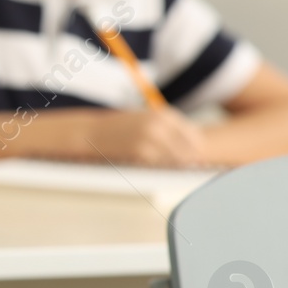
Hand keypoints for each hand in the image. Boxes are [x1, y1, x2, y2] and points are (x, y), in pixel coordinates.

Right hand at [82, 108, 205, 166]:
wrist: (91, 132)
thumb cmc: (119, 127)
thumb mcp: (146, 118)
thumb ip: (167, 127)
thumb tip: (192, 143)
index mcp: (163, 115)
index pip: (193, 135)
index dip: (195, 149)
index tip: (194, 156)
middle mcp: (160, 125)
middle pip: (188, 149)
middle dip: (189, 160)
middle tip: (189, 168)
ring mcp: (150, 139)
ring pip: (176, 159)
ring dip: (178, 166)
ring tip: (176, 172)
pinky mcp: (141, 152)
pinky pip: (160, 165)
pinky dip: (163, 170)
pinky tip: (161, 172)